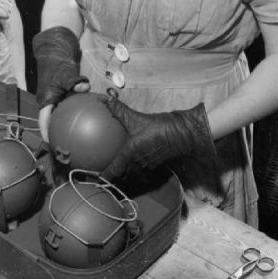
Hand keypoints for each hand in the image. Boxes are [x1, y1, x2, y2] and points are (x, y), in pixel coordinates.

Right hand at [33, 26, 89, 140]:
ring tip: (80, 144)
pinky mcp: (65, 101)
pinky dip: (79, 119)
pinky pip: (71, 113)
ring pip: (62, 121)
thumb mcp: (66, 73)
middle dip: (58, 138)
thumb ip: (75, 82)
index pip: (44, 121)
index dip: (47, 134)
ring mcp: (57, 103)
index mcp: (46, 101)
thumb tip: (85, 87)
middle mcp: (50, 104)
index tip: (53, 145)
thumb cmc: (58, 65)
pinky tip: (94, 125)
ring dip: (68, 131)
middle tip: (67, 150)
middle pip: (53, 125)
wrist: (57, 56)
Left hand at [100, 96, 215, 179]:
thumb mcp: (136, 118)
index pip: (112, 171)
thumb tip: (104, 100)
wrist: (184, 134)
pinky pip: (142, 170)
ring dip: (124, 174)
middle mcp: (137, 165)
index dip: (102, 177)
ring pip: (132, 174)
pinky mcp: (156, 164)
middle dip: (112, 177)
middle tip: (101, 172)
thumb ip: (118, 110)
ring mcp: (147, 166)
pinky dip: (136, 168)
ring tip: (115, 168)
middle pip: (121, 176)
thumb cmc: (158, 128)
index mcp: (129, 155)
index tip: (93, 178)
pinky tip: (134, 158)